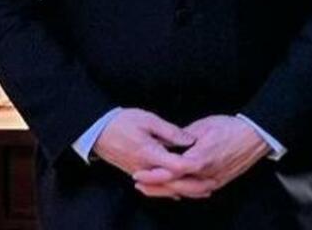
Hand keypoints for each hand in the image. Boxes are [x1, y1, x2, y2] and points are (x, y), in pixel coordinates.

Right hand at [92, 109, 217, 198]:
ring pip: (165, 187)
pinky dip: (170, 188)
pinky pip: (156, 186)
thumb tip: (190, 140)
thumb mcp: (148, 120)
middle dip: (193, 185)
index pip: (175, 165)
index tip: (208, 166)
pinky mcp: (138, 174)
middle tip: (212, 183)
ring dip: (184, 190)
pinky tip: (182, 191)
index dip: (192, 167)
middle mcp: (145, 168)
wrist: (98, 131)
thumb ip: (170, 131)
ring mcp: (140, 173)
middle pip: (172, 182)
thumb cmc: (123, 122)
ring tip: (203, 189)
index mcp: (149, 153)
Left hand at [133, 115, 269, 197]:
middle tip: (139, 184)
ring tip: (151, 189)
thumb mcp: (204, 125)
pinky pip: (198, 192)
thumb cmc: (231, 128)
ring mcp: (214, 180)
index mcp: (201, 158)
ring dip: (167, 192)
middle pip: (176, 187)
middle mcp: (207, 174)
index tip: (139, 174)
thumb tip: (168, 142)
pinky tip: (175, 191)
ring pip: (186, 193)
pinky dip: (184, 192)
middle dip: (155, 187)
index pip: (172, 172)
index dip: (153, 175)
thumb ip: (183, 137)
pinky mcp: (219, 182)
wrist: (256, 136)